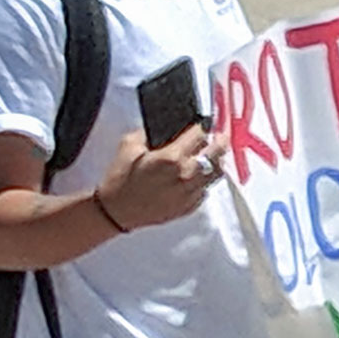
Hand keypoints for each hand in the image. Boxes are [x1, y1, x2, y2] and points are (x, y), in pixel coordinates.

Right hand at [97, 129, 213, 231]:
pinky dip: (206, 179)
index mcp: (172, 157)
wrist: (116, 211)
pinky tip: (199, 175)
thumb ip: (147, 133)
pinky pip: (207, 188)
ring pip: (217, 173)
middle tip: (222, 136)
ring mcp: (192, 191)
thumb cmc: (120, 179)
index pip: (199, 135)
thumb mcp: (128, 146)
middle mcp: (187, 174)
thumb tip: (161, 128)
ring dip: (218, 161)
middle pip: (216, 153)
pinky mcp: (191, 205)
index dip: (200, 127)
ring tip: (215, 155)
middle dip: (221, 141)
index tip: (200, 126)